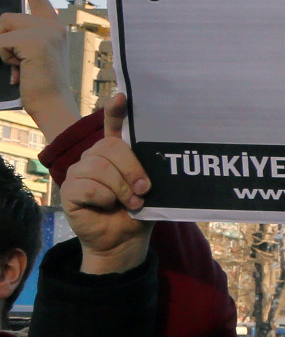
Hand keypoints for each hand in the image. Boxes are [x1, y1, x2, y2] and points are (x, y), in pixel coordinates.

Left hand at [0, 0, 75, 138]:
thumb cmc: (36, 84)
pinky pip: (1, 43)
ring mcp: (46, 31)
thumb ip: (14, 38)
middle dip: (1, 39)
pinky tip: (20, 72)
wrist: (52, 105)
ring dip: (1, 50)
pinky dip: (3, 58)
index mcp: (52, 26)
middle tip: (19, 64)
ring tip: (21, 68)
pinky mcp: (35, 41)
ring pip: (2, 28)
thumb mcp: (24, 55)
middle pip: (6, 17)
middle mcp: (52, 24)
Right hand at [59, 94, 150, 274]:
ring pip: (100, 167)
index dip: (116, 111)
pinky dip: (104, 198)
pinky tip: (107, 206)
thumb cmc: (140, 211)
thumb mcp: (152, 188)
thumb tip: (164, 157)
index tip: (122, 96)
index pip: (114, 125)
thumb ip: (150, 169)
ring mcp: (80, 172)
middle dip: (132, 170)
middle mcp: (96, 157)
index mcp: (117, 152)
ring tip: (131, 202)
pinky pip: (87, 186)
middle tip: (144, 190)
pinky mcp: (69, 190)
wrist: (124, 240)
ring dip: (121, 188)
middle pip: (110, 148)